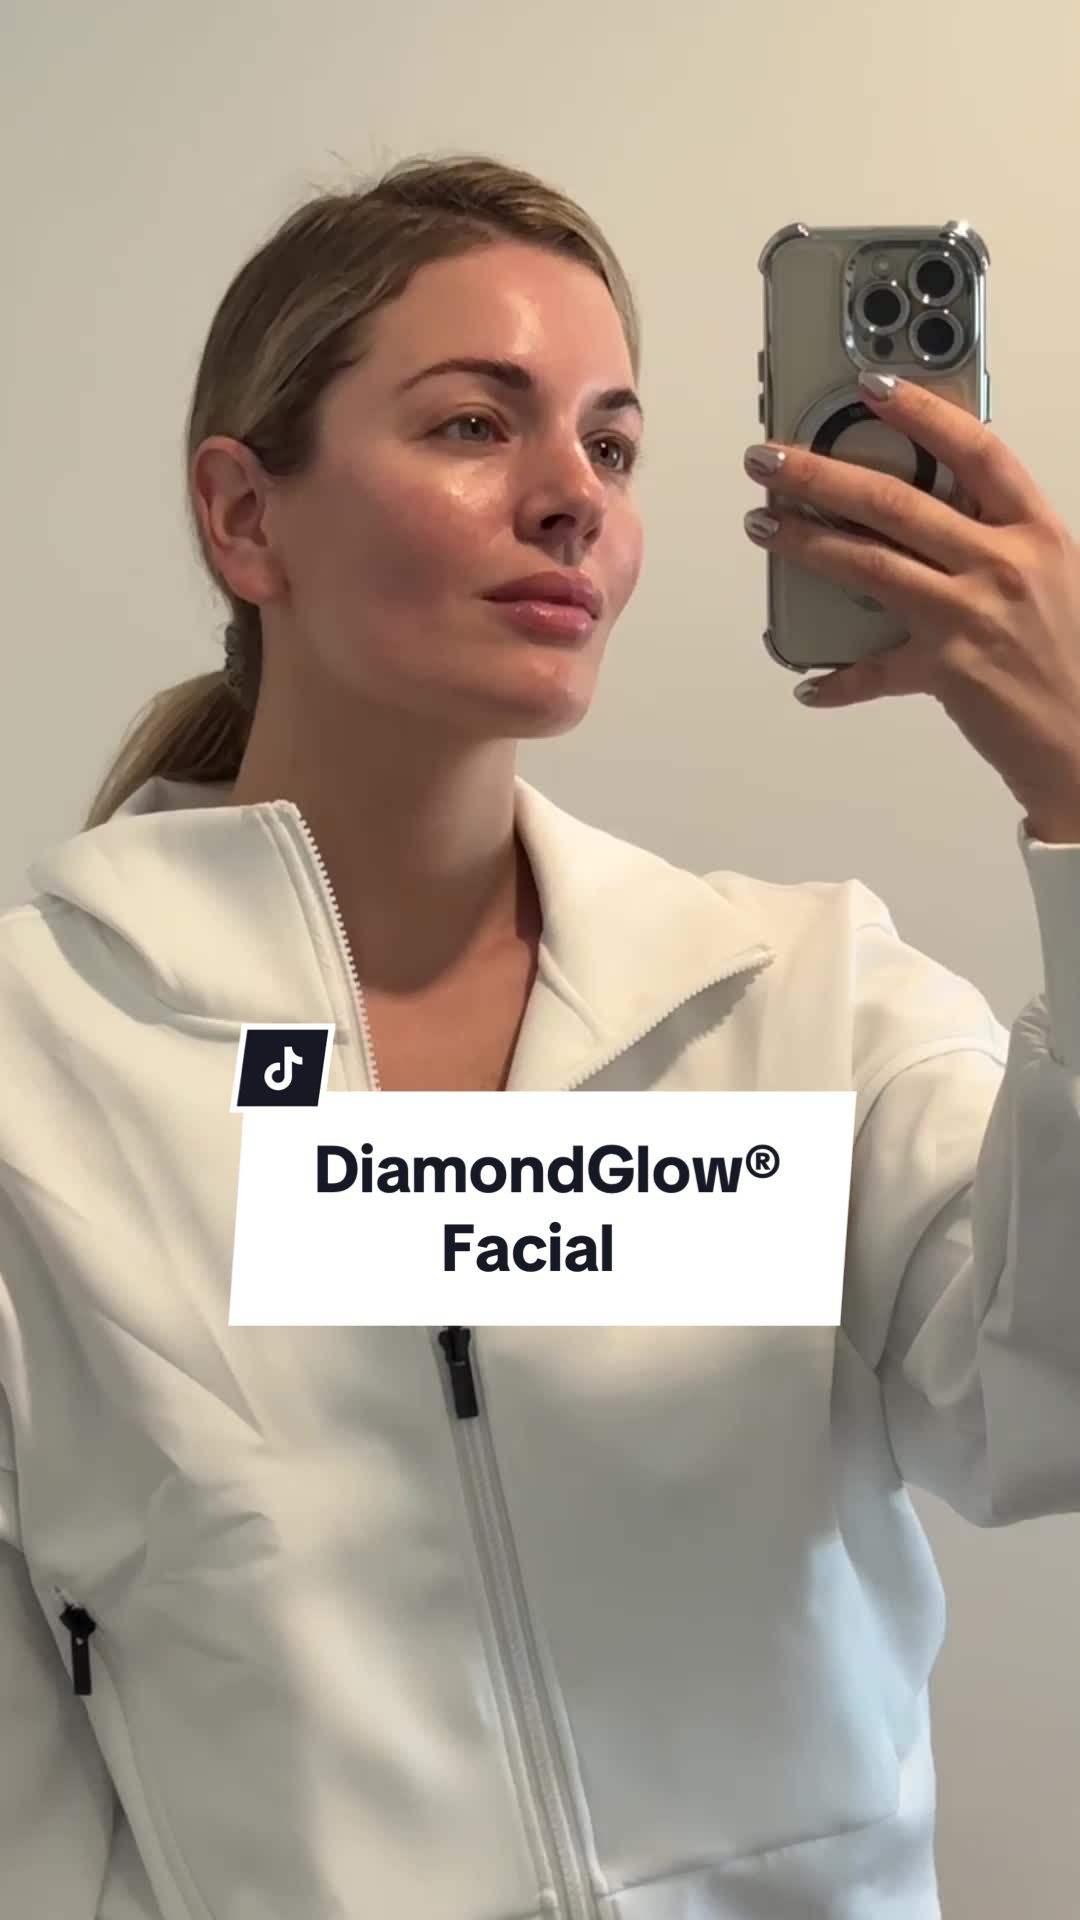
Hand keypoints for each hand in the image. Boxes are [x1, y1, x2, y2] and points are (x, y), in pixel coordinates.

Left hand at [743, 373, 1079, 841]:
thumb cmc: (1069, 654)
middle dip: (821, 474)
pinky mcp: (946, 671)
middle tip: (771, 460)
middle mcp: (1003, 564)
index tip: (873, 386)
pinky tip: (808, 679)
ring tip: (765, 525)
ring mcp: (971, 616)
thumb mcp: (1052, 573)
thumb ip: (995, 538)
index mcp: (1035, 530)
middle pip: (896, 501)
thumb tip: (920, 512)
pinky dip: (838, 679)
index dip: (923, 411)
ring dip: (806, 542)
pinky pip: (875, 672)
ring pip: (869, 564)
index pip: (976, 449)